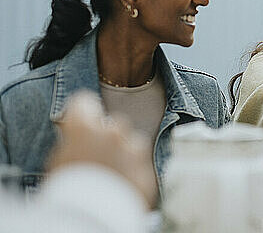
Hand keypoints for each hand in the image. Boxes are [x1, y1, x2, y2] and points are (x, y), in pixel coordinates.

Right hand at [47, 91, 157, 208]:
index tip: (83, 120)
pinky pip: (142, 160)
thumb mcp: (59, 159)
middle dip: (108, 136)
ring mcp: (132, 146)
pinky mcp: (146, 164)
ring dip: (125, 152)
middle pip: (112, 123)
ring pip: (131, 141)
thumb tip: (77, 133)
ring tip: (112, 173)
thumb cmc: (68, 190)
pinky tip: (124, 182)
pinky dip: (135, 168)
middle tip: (99, 157)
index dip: (82, 112)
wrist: (92, 218)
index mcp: (83, 126)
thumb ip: (73, 139)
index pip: (83, 101)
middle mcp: (111, 130)